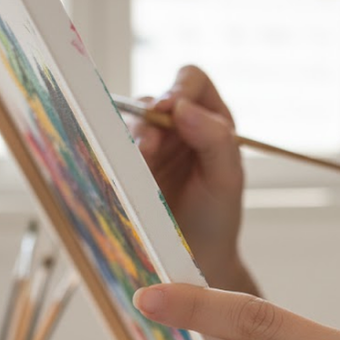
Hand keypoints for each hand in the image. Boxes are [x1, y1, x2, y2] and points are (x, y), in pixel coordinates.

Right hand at [129, 66, 245, 288]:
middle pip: (153, 100)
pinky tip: (122, 173)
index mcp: (210, 119)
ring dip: (131, 139)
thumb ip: (215, 139)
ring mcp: (150, 145)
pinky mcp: (127, 165)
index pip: (191, 81)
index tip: (169, 111)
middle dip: (149, 120)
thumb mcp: (227, 179)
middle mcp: (178, 125)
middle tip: (149, 148)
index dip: (178, 90)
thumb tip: (183, 107)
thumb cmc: (218, 217)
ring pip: (129, 123)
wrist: (195, 257)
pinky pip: (112, 149)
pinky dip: (114, 156)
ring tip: (139, 162)